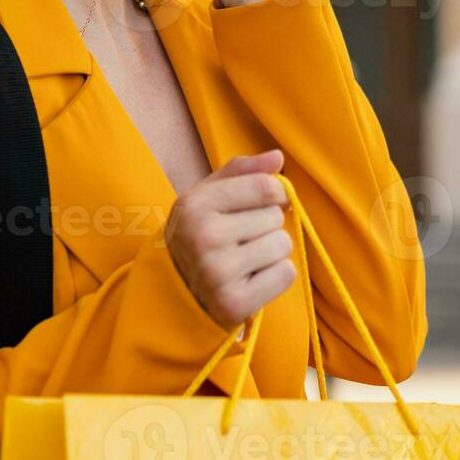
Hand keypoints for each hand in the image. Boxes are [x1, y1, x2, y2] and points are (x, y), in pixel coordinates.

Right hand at [164, 149, 295, 329]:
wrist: (174, 290)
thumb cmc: (198, 234)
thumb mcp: (207, 195)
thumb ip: (241, 171)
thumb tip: (277, 157)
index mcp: (195, 204)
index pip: (264, 187)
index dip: (276, 193)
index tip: (268, 202)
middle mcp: (204, 236)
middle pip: (275, 217)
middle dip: (266, 225)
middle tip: (241, 238)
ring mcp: (218, 272)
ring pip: (282, 245)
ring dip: (272, 251)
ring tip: (246, 258)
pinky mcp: (234, 302)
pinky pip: (285, 275)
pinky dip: (275, 276)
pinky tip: (251, 278)